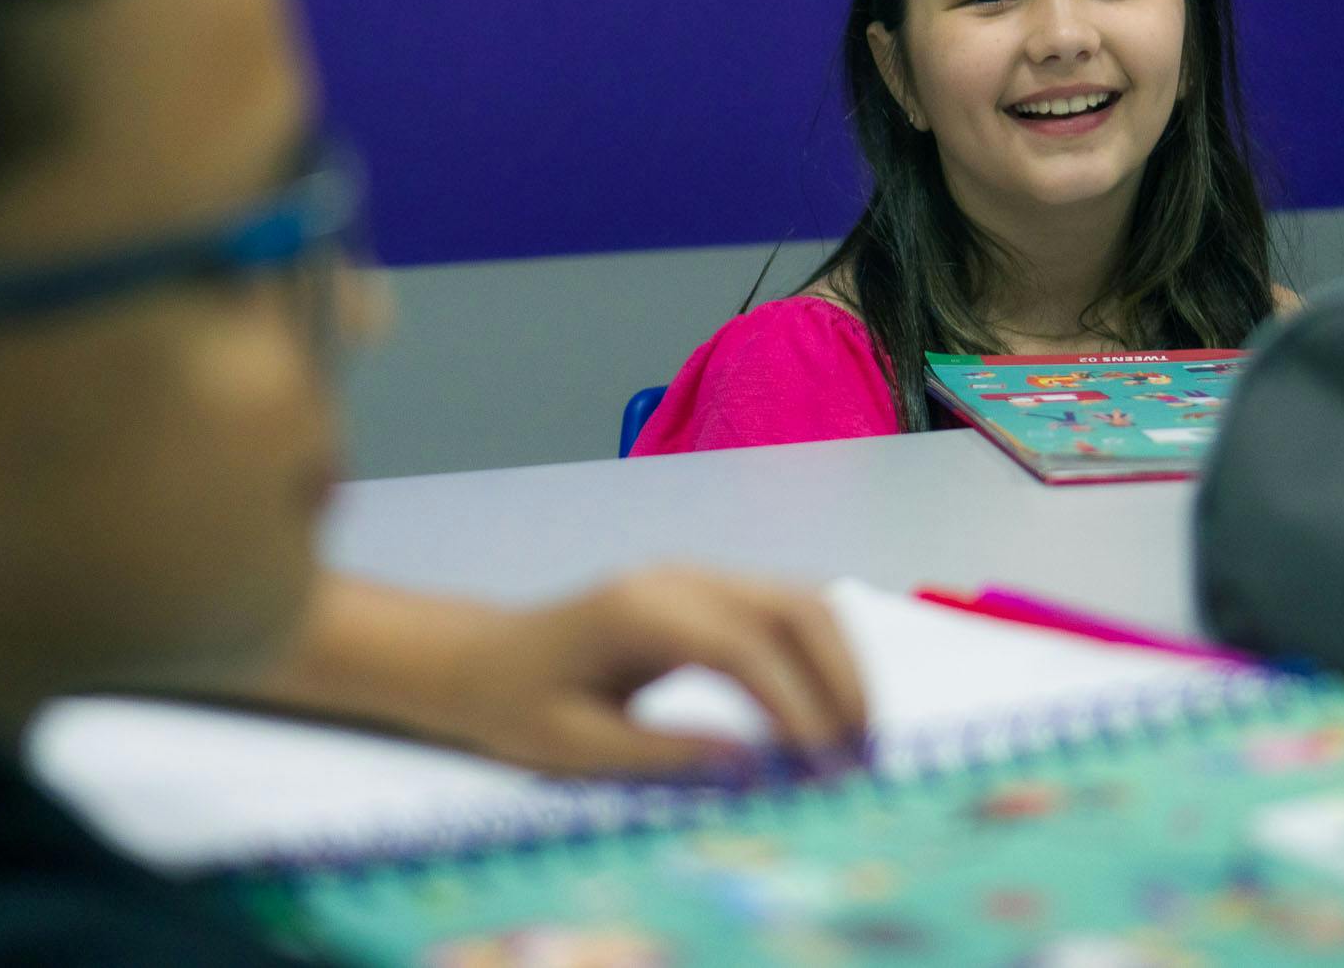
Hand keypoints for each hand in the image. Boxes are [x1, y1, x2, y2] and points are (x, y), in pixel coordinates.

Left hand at [258, 567, 867, 776]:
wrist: (484, 658)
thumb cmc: (517, 704)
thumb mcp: (578, 747)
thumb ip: (667, 754)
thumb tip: (755, 768)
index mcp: (641, 610)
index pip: (745, 648)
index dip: (795, 705)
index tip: (823, 764)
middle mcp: (678, 578)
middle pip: (792, 606)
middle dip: (841, 679)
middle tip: (860, 754)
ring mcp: (697, 576)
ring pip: (801, 599)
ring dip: (842, 663)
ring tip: (856, 737)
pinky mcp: (708, 590)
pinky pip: (784, 608)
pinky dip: (821, 653)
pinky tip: (828, 708)